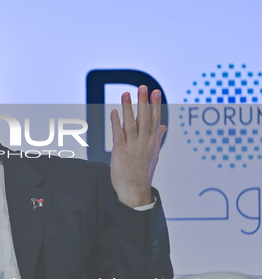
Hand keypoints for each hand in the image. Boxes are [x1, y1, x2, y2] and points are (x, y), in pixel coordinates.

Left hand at [110, 85, 166, 207]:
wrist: (134, 191)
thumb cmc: (143, 173)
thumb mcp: (154, 155)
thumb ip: (158, 138)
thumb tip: (164, 126)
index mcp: (152, 143)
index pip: (155, 120)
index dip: (155, 105)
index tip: (156, 92)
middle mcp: (144, 143)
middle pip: (144, 119)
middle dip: (143, 102)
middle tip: (143, 87)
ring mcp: (132, 147)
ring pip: (131, 124)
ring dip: (128, 108)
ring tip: (126, 94)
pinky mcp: (120, 152)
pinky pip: (118, 134)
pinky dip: (116, 122)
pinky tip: (114, 112)